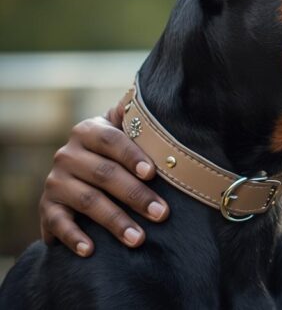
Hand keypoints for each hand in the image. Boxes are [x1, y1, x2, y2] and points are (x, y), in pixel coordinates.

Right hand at [39, 102, 168, 255]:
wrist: (76, 173)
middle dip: (135, 195)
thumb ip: (137, 118)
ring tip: (139, 239)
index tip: (152, 174)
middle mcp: (68, 154)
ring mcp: (55, 182)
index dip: (132, 155)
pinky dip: (73, 237)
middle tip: (161, 214)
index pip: (112, 140)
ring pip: (88, 201)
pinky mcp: (47, 207)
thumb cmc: (115, 151)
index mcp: (88, 131)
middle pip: (104, 174)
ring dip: (115, 221)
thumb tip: (160, 104)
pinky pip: (59, 223)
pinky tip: (91, 250)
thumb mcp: (122, 130)